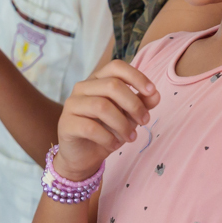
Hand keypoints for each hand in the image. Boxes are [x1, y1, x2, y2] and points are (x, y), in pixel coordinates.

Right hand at [56, 61, 159, 180]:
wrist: (83, 156)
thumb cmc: (107, 130)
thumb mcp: (128, 115)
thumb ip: (141, 102)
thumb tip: (155, 94)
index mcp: (97, 79)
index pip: (116, 67)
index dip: (136, 77)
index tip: (152, 92)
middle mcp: (82, 87)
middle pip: (112, 85)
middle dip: (134, 104)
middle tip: (145, 121)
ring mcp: (72, 104)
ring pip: (102, 107)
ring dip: (122, 124)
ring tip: (131, 137)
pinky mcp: (66, 124)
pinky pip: (91, 128)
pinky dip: (108, 138)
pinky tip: (114, 145)